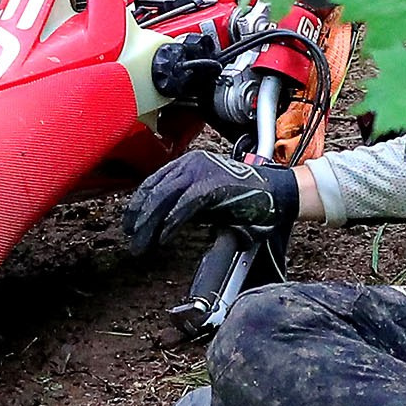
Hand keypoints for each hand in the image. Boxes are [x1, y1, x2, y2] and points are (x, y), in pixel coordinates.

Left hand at [123, 150, 301, 254]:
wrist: (276, 192)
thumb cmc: (243, 197)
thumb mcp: (206, 198)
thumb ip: (183, 203)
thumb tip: (159, 221)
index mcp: (187, 163)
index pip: (152, 182)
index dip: (137, 204)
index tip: (129, 224)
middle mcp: (191, 163)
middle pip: (154, 190)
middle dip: (139, 217)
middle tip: (131, 238)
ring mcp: (202, 171)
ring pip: (164, 196)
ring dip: (150, 223)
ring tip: (142, 243)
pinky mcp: (213, 184)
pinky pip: (185, 204)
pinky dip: (171, 222)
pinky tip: (163, 237)